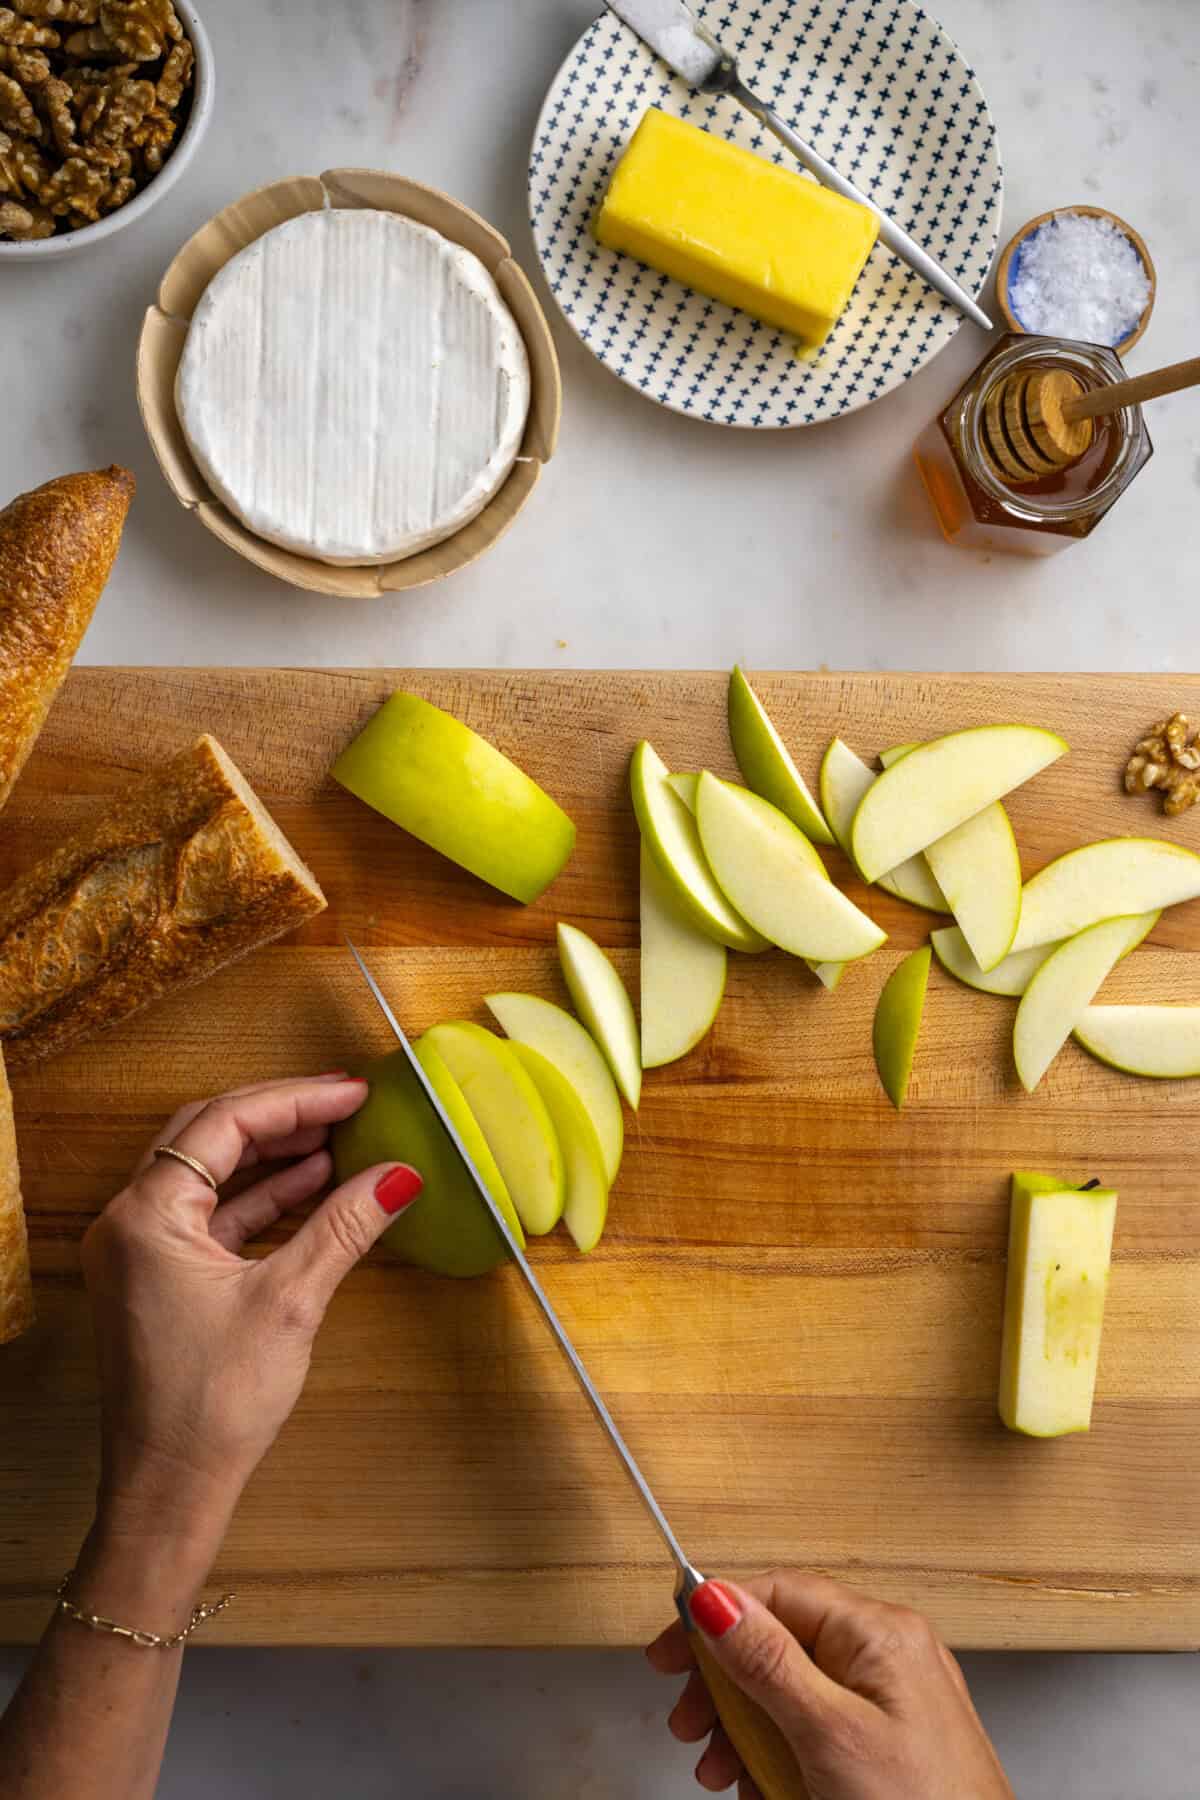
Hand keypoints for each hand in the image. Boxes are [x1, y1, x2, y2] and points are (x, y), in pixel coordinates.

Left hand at [81, 1073, 421, 1558]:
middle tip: (347, 1104)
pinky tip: (312, 1188)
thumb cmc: (213, 1403)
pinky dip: (262, 1198)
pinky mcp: (160, 1278)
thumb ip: (344, 1227)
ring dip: (274, 1155)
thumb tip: (400, 1175)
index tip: (353, 1092)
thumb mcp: (290, 1302)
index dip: (294, 1101)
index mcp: (146, 1216)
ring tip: (339, 1140)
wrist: (170, 1489)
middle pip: (207, 1137)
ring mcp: (142, 1251)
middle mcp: (131, 1222)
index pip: (222, 1124)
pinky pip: (213, 1215)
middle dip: (281, 1116)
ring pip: (210, 1174)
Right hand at [647, 1570, 1012, 1799]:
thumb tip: (715, 1597)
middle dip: (728, 1689)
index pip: (777, 1592)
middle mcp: (888, 1654)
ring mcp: (891, 1701)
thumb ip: (767, 1662)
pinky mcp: (887, 1743)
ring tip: (728, 1773)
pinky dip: (783, 1755)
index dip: (715, 1617)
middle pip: (779, 1644)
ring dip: (748, 1732)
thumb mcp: (827, 1734)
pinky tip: (769, 1787)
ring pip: (791, 1693)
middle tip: (693, 1727)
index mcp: (879, 1632)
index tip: (671, 1654)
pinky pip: (816, 1729)